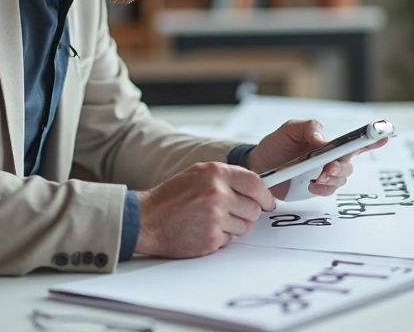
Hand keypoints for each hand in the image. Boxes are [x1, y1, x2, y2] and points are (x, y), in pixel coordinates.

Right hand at [135, 162, 275, 257]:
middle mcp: (217, 193)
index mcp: (215, 173)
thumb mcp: (197, 174)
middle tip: (229, 212)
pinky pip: (231, 239)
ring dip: (233, 226)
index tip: (267, 202)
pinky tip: (203, 229)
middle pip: (254, 208)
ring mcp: (215, 217)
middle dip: (246, 212)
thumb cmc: (170, 197)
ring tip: (212, 219)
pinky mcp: (211, 238)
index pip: (255, 183)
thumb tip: (255, 187)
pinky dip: (220, 237)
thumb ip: (226, 176)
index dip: (265, 195)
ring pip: (245, 226)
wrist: (146, 220)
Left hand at [245, 120, 387, 199]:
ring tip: (317, 176)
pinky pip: (327, 190)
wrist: (259, 165)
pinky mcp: (316, 188)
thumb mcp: (290, 129)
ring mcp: (324, 175)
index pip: (355, 141)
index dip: (372, 139)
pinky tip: (311, 184)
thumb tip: (323, 139)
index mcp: (328, 142)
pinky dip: (322, 188)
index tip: (384, 134)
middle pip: (349, 163)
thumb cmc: (277, 144)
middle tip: (329, 167)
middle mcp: (330, 159)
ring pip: (341, 178)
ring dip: (332, 177)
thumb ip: (308, 127)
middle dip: (343, 165)